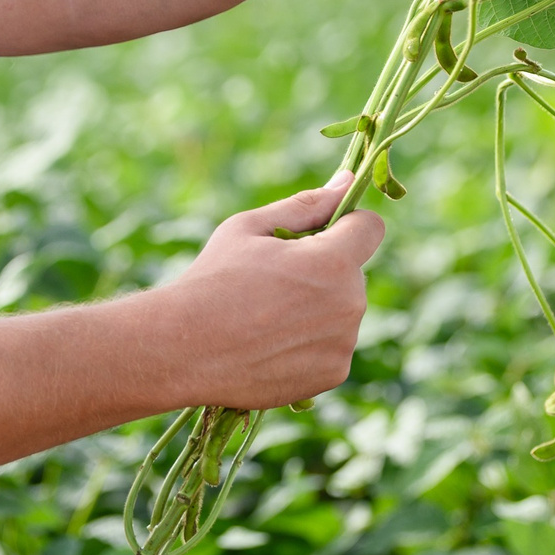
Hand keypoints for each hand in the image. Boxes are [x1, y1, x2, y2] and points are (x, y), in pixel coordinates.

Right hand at [158, 174, 383, 408]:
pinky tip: (272, 344)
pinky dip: (312, 343)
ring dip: (319, 308)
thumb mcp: (250, 228)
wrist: (183, 349)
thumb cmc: (213, 280)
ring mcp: (343, 343)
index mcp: (333, 261)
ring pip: (343, 311)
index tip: (319, 235)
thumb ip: (306, 205)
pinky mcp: (333, 374)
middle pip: (353, 272)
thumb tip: (347, 181)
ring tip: (267, 317)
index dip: (347, 225)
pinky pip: (334, 345)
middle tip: (274, 282)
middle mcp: (349, 303)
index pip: (371, 227)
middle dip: (326, 270)